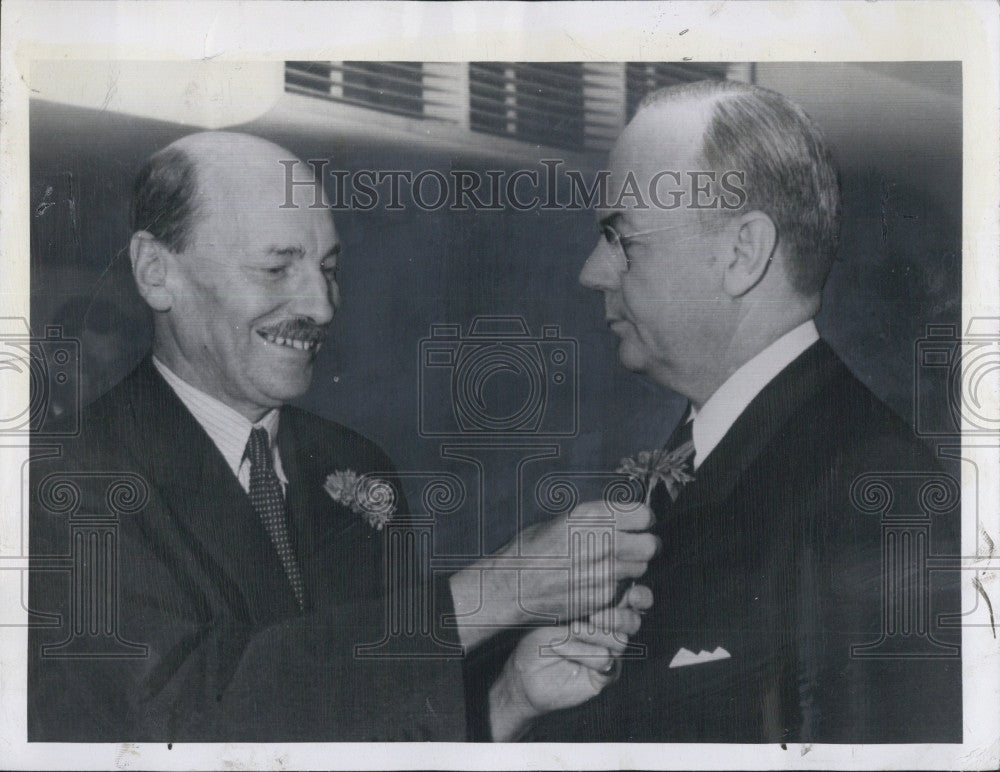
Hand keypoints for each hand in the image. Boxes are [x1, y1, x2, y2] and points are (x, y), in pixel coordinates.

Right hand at [450, 501, 658, 649]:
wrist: (512, 586)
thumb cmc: (532, 549)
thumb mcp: (563, 520)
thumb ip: (597, 519)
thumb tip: (624, 518)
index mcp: (592, 516)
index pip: (644, 515)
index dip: (641, 520)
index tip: (636, 524)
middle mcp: (604, 542)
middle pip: (650, 544)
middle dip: (644, 544)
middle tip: (632, 546)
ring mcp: (605, 573)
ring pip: (641, 568)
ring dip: (632, 566)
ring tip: (610, 564)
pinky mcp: (603, 597)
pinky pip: (625, 588)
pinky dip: (618, 585)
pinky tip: (598, 581)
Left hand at [487, 591, 649, 741]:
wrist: (522, 669)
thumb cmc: (537, 631)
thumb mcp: (558, 608)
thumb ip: (583, 598)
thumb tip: (603, 584)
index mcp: (605, 608)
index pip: (634, 599)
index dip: (639, 596)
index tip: (631, 593)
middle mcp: (610, 631)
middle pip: (634, 621)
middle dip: (622, 616)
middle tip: (597, 616)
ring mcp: (609, 654)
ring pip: (620, 641)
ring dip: (593, 634)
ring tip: (571, 630)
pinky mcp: (602, 676)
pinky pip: (604, 662)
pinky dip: (583, 653)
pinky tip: (561, 647)